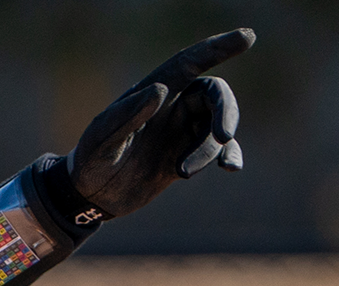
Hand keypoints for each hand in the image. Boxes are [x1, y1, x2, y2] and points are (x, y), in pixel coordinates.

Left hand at [69, 28, 254, 217]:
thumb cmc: (91, 160)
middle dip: (226, 111)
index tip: (247, 36)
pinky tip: (231, 167)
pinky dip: (229, 156)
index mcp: (152, 93)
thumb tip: (160, 91)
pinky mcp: (188, 154)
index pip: (189, 62)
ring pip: (216, 127)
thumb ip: (126, 116)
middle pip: (214, 94)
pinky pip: (219, 150)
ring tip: (182, 172)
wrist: (91, 195)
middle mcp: (172, 107)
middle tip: (224, 134)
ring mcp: (182, 131)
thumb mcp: (102, 140)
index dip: (217, 49)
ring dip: (210, 148)